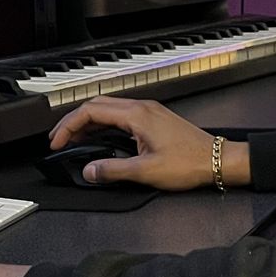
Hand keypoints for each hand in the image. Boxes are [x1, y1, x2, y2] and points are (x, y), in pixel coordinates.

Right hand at [48, 96, 249, 190]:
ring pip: (109, 109)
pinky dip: (104, 125)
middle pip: (97, 105)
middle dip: (74, 121)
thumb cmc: (190, 163)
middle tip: (59, 139)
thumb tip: (90, 170)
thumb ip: (113, 170)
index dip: (68, 126)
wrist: (218, 160)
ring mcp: (149, 112)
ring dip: (89, 122)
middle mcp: (142, 108)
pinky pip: (121, 115)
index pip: (91, 111)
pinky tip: (100, 139)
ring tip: (75, 140)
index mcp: (136, 115)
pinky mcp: (154, 120)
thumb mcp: (146, 171)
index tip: (57, 141)